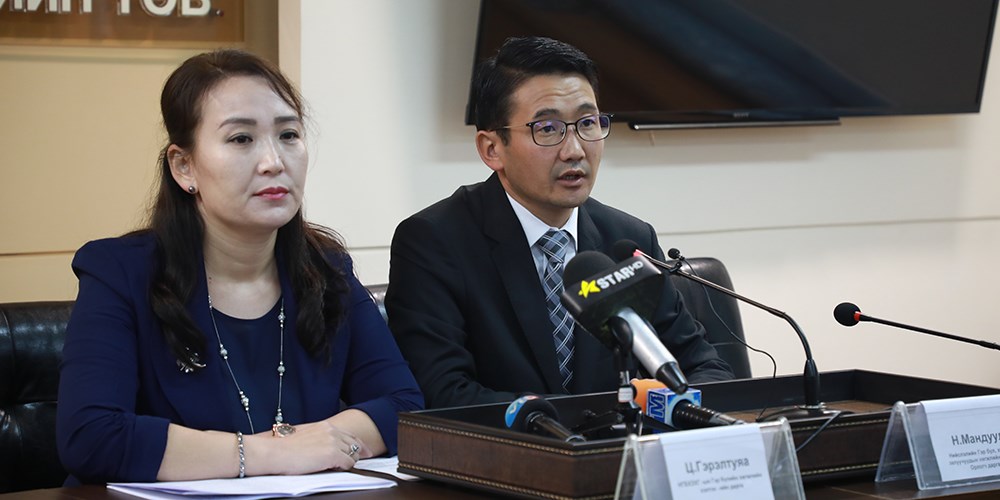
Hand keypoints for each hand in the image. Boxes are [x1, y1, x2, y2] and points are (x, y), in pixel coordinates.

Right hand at [248, 420, 371, 474]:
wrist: (274, 452)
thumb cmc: (284, 447)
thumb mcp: (305, 435)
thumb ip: (318, 438)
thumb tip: (324, 445)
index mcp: (325, 426)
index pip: (348, 434)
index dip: (358, 443)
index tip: (365, 449)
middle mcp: (331, 431)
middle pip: (354, 443)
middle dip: (360, 452)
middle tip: (367, 457)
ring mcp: (333, 443)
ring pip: (353, 454)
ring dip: (350, 461)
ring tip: (345, 466)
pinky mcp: (332, 455)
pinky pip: (348, 464)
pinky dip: (345, 468)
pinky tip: (338, 469)